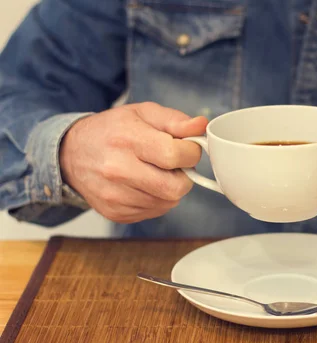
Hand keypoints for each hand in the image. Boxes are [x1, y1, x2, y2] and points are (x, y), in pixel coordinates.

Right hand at [59, 102, 207, 223]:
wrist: (72, 153)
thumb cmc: (112, 130)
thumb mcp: (143, 113)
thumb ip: (175, 120)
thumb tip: (201, 126)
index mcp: (127, 139)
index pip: (174, 156)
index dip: (190, 153)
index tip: (187, 149)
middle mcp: (117, 169)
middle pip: (175, 187)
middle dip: (183, 175)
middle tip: (174, 164)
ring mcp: (114, 195)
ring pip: (167, 202)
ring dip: (170, 188)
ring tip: (155, 172)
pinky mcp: (115, 213)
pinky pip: (154, 211)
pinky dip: (157, 199)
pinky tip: (144, 184)